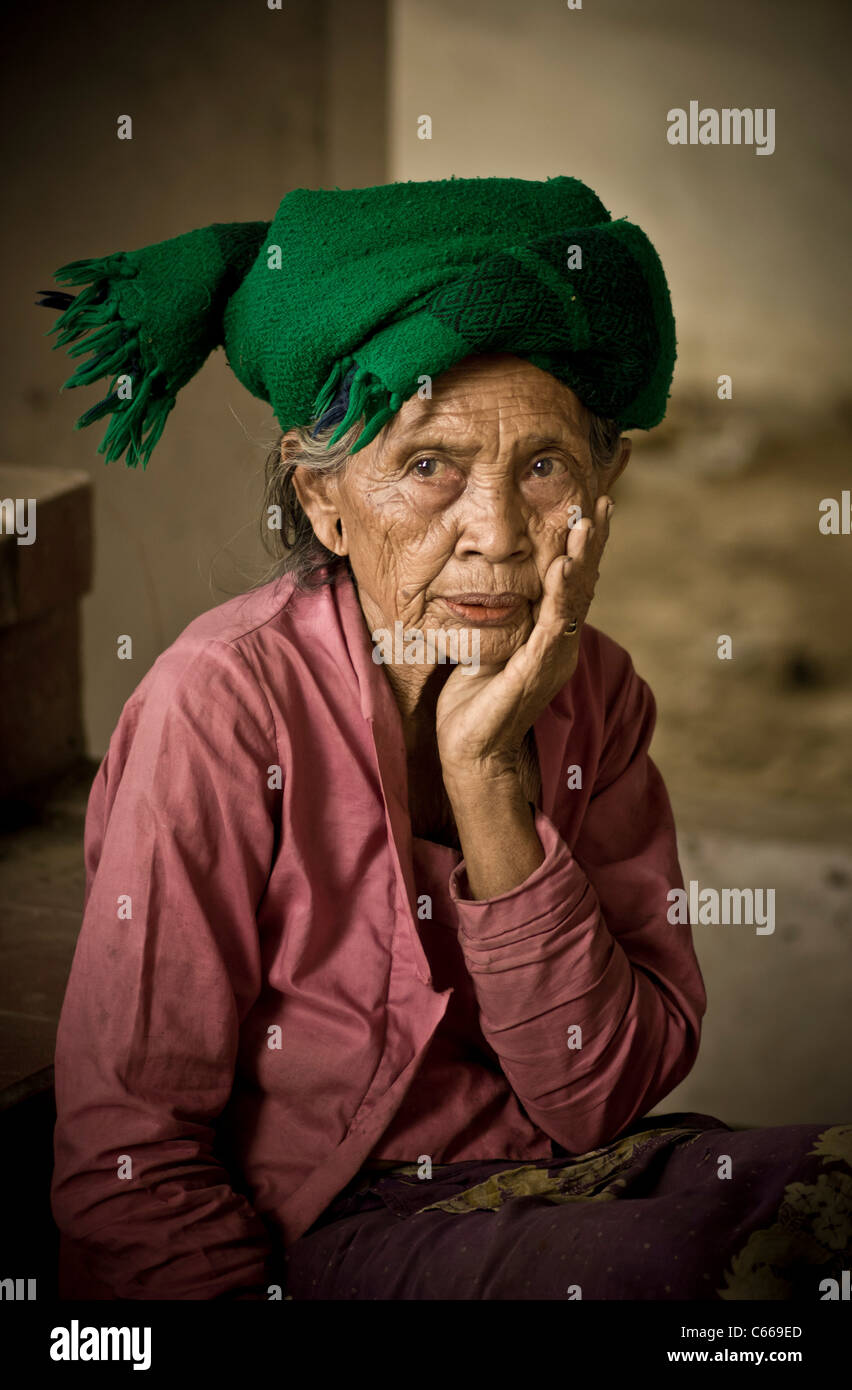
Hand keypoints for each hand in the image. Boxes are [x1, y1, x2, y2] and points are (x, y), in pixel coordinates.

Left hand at [436, 493, 613, 781]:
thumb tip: (490, 588)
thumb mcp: (488, 650)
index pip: (572, 584)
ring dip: (582, 558)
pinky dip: (559, 594)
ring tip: (587, 523)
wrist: (472, 753)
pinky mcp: (536, 670)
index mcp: (550, 639)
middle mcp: (559, 645)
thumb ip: (500, 623)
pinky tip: (562, 566)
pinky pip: (552, 624)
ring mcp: (552, 657)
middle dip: (593, 542)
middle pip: (583, 585)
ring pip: (573, 599)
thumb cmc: (475, 705)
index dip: (582, 548)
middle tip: (602, 502)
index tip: (589, 509)